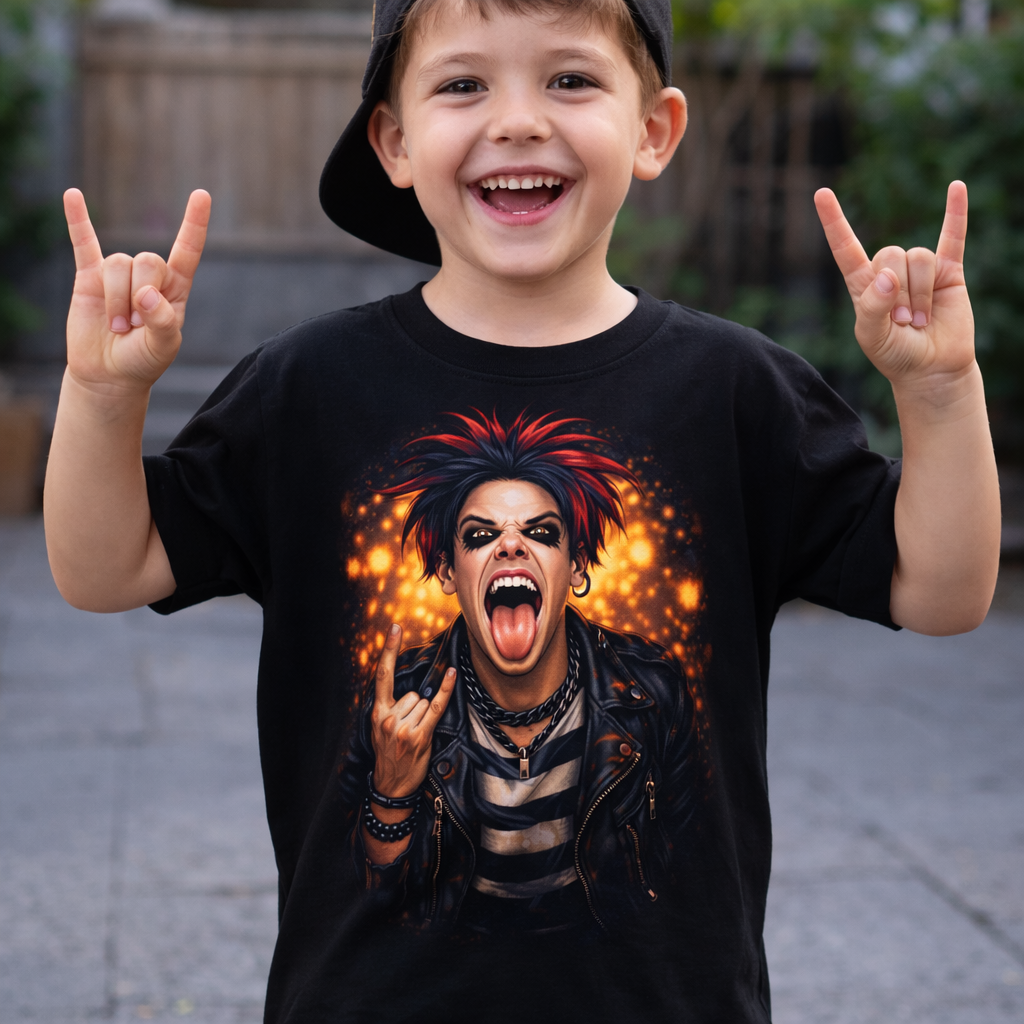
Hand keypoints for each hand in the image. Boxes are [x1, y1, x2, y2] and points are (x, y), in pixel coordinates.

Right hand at [63, 188, 210, 395]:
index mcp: (174, 288)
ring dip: (116, 300)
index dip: (194, 224)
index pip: (187, 250)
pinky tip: (72, 195)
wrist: (108, 374)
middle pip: (147, 260)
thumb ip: (162, 322)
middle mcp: (148, 276)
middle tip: (133, 326)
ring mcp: (118, 275)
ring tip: (117, 326)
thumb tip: (146, 295)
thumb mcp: (163, 348)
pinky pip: (82, 243)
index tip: (201, 195)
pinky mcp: (89, 277)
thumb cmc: (143, 360)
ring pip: (117, 265)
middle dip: (140, 295)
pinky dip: (77, 220)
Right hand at [370, 623, 455, 798]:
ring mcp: (404, 727)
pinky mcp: (420, 735)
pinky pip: (436, 706)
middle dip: (414, 708)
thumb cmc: (388, 753)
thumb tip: (413, 691)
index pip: (383, 675)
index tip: (396, 628)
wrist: (391, 785)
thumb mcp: (379, 729)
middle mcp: (388, 717)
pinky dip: (446, 690)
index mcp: (377, 712)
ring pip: (423, 702)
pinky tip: (453, 674)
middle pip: (413, 693)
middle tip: (408, 729)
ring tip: (414, 735)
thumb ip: (390, 707)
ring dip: (423, 716)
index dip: (390, 650)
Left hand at [814, 181, 973, 389]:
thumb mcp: (872, 337)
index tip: (821, 194)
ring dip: (921, 295)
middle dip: (898, 293)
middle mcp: (890, 271)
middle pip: (891, 254)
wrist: (931, 369)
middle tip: (902, 323)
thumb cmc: (895, 354)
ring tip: (920, 320)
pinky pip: (953, 236)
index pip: (845, 247)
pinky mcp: (949, 271)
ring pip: (920, 258)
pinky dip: (956, 212)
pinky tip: (957, 187)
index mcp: (863, 284)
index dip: (834, 221)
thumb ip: (872, 307)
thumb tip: (888, 276)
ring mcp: (919, 270)